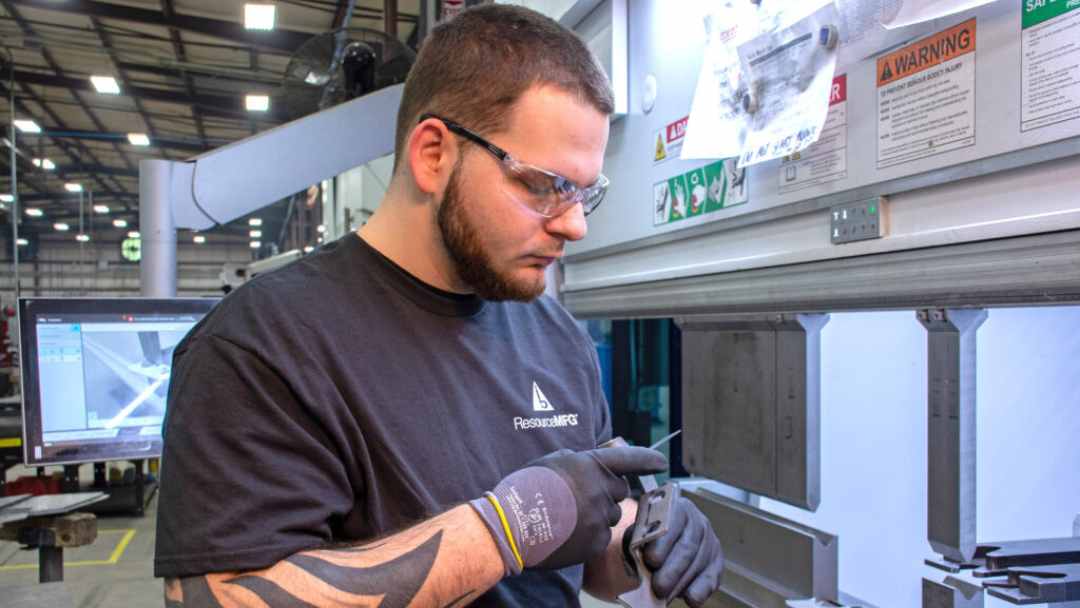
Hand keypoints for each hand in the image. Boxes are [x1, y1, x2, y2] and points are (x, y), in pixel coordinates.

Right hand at [470, 446, 667, 574]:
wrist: (511, 525)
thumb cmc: (525, 489)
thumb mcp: (551, 460)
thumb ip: (577, 460)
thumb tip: (588, 466)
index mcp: (590, 464)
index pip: (629, 458)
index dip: (648, 458)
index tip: (662, 461)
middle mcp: (600, 489)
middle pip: (621, 491)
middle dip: (608, 493)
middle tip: (584, 498)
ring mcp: (600, 517)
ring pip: (612, 515)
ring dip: (599, 515)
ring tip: (571, 518)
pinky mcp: (596, 542)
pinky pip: (603, 536)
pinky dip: (591, 535)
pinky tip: (570, 533)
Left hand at [632, 495, 722, 606]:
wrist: (661, 538)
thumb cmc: (647, 537)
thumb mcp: (638, 534)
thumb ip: (638, 544)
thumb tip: (638, 565)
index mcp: (675, 507)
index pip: (671, 523)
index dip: (662, 543)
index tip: (651, 560)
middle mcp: (697, 521)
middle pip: (687, 547)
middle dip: (672, 570)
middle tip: (659, 587)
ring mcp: (710, 540)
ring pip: (699, 563)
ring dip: (682, 583)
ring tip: (666, 596)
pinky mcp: (717, 560)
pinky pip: (712, 577)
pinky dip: (701, 590)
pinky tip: (690, 599)